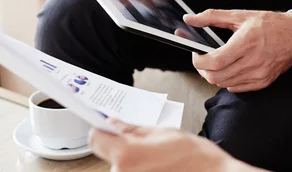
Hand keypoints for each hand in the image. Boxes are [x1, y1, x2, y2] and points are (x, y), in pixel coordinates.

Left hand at [89, 119, 258, 171]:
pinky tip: (159, 169)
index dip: (102, 131)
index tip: (107, 128)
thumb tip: (116, 124)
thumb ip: (135, 130)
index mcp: (127, 155)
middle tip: (147, 148)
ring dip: (134, 164)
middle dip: (123, 149)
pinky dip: (142, 171)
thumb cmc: (196, 159)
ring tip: (159, 162)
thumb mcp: (165, 133)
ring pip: (122, 168)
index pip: (95, 138)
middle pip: (110, 156)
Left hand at [184, 10, 291, 92]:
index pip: (214, 61)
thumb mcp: (240, 15)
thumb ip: (212, 16)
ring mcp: (258, 74)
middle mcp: (252, 61)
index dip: (198, 60)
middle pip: (215, 77)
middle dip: (203, 69)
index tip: (196, 53)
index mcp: (245, 42)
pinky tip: (231, 68)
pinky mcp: (262, 82)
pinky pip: (236, 88)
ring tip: (217, 62)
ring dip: (214, 75)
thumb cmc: (270, 24)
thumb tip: (190, 19)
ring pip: (224, 84)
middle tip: (203, 59)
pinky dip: (228, 80)